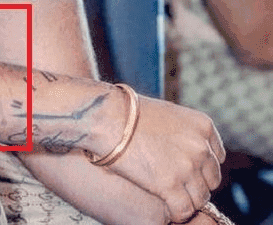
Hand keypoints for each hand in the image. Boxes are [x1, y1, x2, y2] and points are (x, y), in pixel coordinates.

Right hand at [107, 95, 224, 222]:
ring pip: (199, 199)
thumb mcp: (167, 114)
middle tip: (174, 182)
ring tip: (166, 193)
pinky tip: (164, 204)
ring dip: (184, 199)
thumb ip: (185, 132)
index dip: (201, 167)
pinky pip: (183, 211)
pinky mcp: (170, 185)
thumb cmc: (129, 113)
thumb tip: (188, 152)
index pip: (217, 158)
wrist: (108, 116)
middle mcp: (200, 147)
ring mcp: (186, 166)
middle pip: (210, 181)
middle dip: (194, 184)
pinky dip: (175, 212)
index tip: (186, 169)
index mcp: (202, 126)